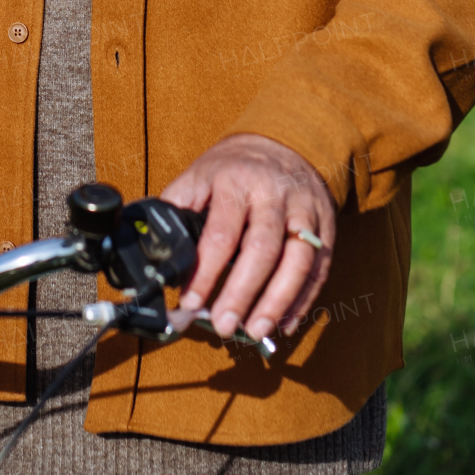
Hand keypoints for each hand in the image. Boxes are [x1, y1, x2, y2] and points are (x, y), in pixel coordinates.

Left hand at [161, 133, 334, 341]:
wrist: (282, 143)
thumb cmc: (233, 168)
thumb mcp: (199, 175)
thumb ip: (177, 208)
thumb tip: (149, 245)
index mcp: (236, 181)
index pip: (221, 233)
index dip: (206, 272)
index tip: (190, 301)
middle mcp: (274, 195)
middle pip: (262, 250)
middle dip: (242, 293)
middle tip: (224, 325)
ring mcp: (304, 210)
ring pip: (298, 261)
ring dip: (277, 302)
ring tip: (255, 331)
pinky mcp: (325, 226)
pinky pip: (319, 268)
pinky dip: (304, 300)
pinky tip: (285, 322)